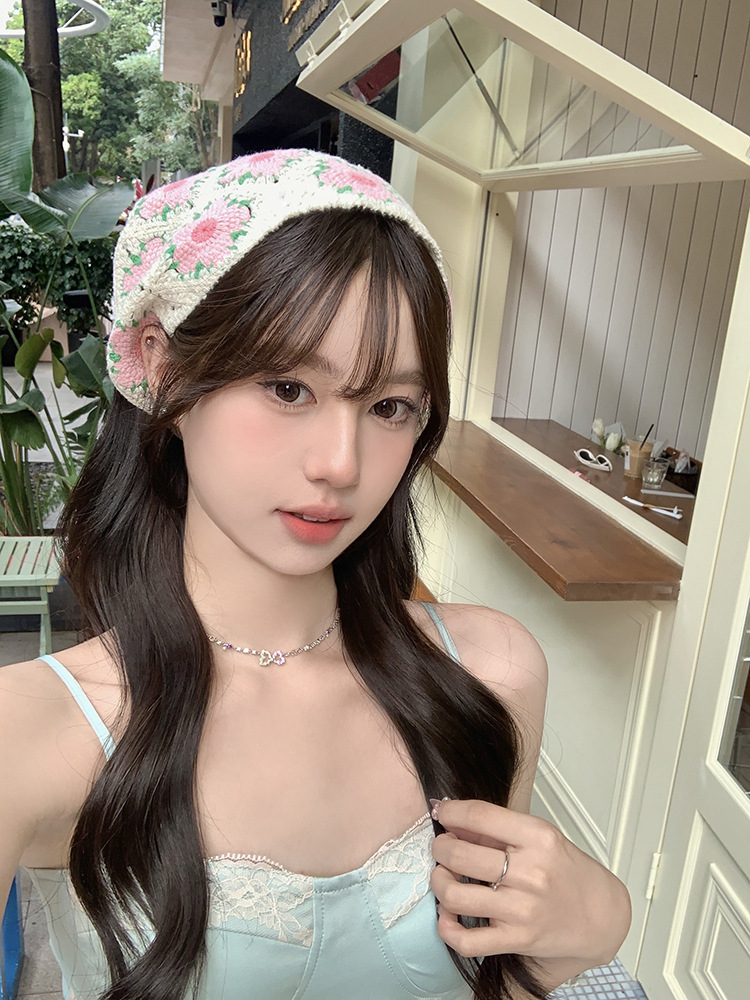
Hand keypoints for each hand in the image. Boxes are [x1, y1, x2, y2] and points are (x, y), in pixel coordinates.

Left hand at [430, 799, 629, 969]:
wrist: (600, 915)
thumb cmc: (568, 872)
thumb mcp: (540, 836)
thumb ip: (496, 827)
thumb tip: (452, 817)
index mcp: (538, 838)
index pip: (480, 816)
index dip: (451, 811)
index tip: (442, 812)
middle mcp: (530, 873)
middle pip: (460, 855)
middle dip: (440, 847)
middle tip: (442, 847)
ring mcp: (522, 909)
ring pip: (455, 895)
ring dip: (439, 883)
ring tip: (444, 877)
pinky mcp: (516, 939)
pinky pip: (468, 940)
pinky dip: (447, 928)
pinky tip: (447, 915)